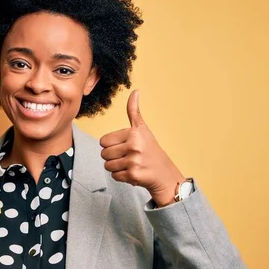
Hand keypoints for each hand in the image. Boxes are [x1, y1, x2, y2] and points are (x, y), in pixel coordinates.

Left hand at [99, 90, 185, 206]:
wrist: (165, 174)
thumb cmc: (151, 150)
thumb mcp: (143, 129)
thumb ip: (134, 112)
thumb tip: (135, 91)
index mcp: (133, 133)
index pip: (103, 141)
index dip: (111, 145)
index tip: (125, 146)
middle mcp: (134, 146)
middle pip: (104, 154)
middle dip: (113, 157)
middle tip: (128, 157)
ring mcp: (133, 161)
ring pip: (107, 166)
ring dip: (116, 167)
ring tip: (130, 164)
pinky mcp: (133, 175)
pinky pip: (114, 176)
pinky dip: (121, 177)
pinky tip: (133, 173)